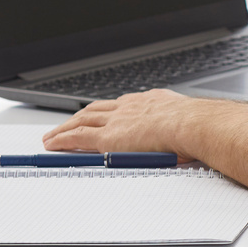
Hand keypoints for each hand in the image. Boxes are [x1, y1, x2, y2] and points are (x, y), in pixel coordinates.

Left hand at [42, 90, 207, 157]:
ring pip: (80, 121)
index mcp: (149, 102)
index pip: (120, 106)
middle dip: (79, 117)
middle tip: (68, 124)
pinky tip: (51, 144)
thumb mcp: (187, 121)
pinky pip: (76, 137)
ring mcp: (115, 121)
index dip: (106, 111)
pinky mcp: (107, 138)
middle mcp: (128, 108)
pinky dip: (61, 139)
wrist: (190, 124)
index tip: (100, 115)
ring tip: (53, 136)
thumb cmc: (196, 126)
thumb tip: (186, 143)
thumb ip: (180, 128)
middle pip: (95, 110)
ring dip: (64, 128)